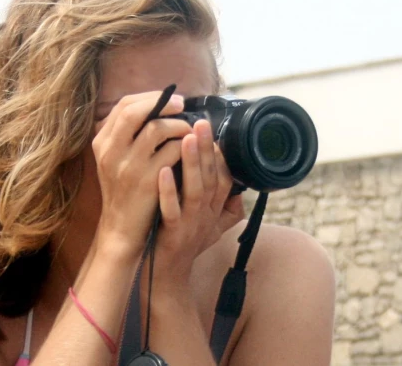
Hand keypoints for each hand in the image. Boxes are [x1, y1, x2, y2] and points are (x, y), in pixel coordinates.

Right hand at [91, 91, 191, 259]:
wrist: (123, 227)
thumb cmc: (126, 189)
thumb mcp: (114, 159)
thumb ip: (128, 134)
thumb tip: (157, 105)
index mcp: (102, 142)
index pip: (123, 105)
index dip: (150, 97)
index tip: (170, 98)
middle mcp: (110, 151)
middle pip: (134, 111)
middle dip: (163, 103)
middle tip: (183, 106)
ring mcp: (128, 166)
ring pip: (157, 128)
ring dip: (179, 125)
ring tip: (188, 131)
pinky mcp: (147, 180)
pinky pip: (172, 150)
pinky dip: (185, 145)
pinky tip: (190, 149)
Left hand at [154, 119, 244, 288]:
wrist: (166, 280)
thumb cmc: (187, 247)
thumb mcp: (213, 227)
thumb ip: (227, 207)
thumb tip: (239, 190)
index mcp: (215, 208)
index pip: (224, 176)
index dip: (219, 154)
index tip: (212, 130)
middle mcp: (207, 214)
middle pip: (212, 177)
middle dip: (208, 148)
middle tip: (201, 122)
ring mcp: (192, 224)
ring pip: (197, 190)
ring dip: (193, 163)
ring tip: (187, 138)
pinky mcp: (174, 235)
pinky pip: (173, 210)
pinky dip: (169, 191)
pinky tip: (162, 171)